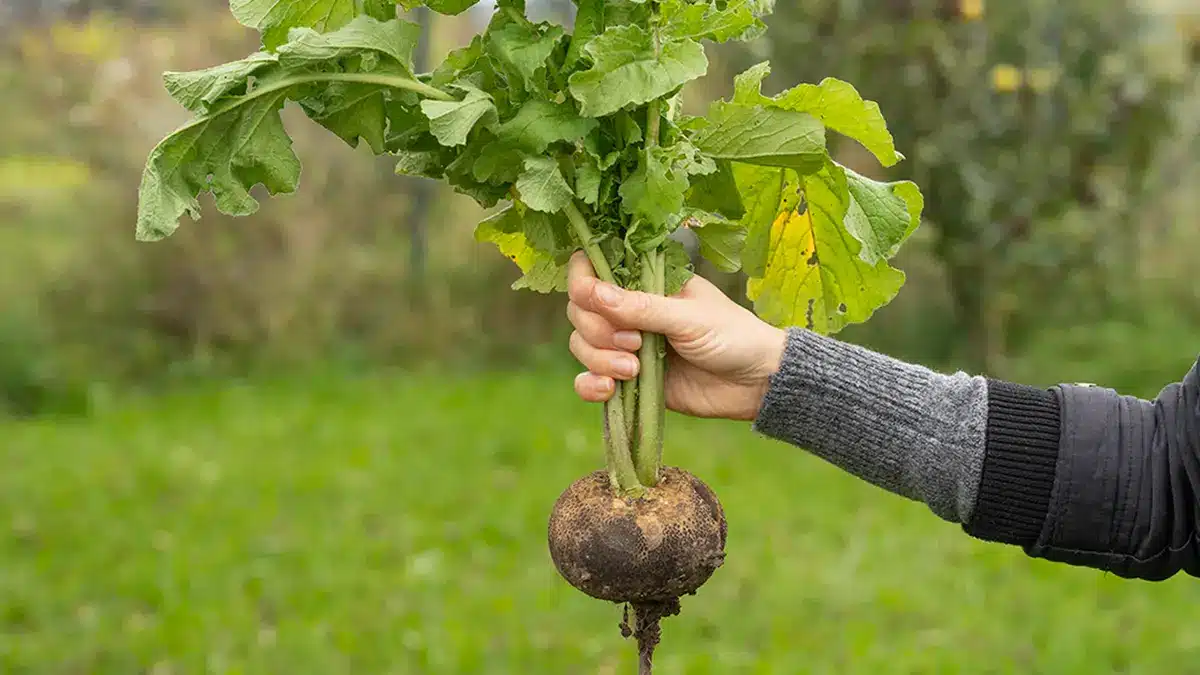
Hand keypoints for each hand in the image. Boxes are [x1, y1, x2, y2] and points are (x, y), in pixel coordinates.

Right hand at [566, 252, 787, 421]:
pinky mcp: (627, 379)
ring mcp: (625, 344)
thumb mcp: (688, 317)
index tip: (592, 298)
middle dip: (598, 330)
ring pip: (581, 344)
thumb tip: (591, 292)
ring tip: (634, 371)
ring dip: (599, 359)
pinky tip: (609, 391)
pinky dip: (590, 385)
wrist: (754, 384)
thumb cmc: (731, 336)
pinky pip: (589, 379)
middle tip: (634, 344)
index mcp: (645, 280)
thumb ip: (641, 306)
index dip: (583, 282)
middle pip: (580, 310)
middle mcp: (629, 309)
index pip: (593, 269)